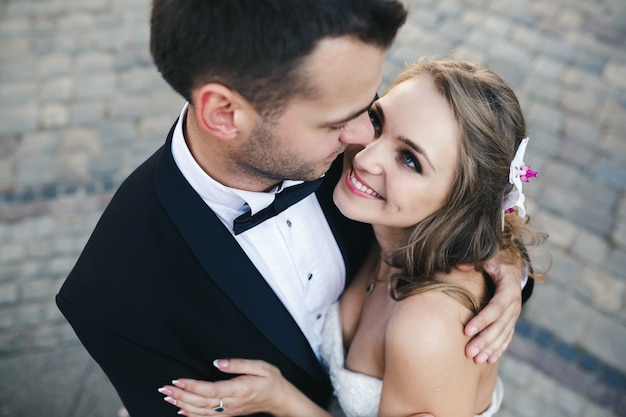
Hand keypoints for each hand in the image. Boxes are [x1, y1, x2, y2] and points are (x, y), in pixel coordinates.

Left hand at [159, 359, 329, 416]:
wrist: (280, 399)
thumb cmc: (271, 380)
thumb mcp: (260, 366)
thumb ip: (238, 364)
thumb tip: (219, 362)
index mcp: (239, 389)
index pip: (210, 390)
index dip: (192, 386)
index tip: (177, 381)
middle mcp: (232, 403)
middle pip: (202, 402)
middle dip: (181, 395)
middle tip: (164, 389)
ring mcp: (230, 411)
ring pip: (202, 411)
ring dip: (183, 404)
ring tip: (168, 398)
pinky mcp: (229, 414)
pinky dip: (192, 415)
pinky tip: (181, 411)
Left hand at [463, 260, 521, 363]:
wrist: (512, 266)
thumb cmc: (496, 260)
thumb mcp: (488, 257)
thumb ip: (475, 261)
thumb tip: (460, 266)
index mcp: (509, 288)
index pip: (496, 308)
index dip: (482, 320)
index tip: (466, 330)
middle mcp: (514, 304)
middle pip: (500, 326)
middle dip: (484, 340)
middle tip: (469, 352)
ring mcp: (514, 314)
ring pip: (504, 334)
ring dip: (490, 348)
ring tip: (476, 359)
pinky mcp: (511, 320)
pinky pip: (507, 337)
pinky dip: (499, 348)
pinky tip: (489, 359)